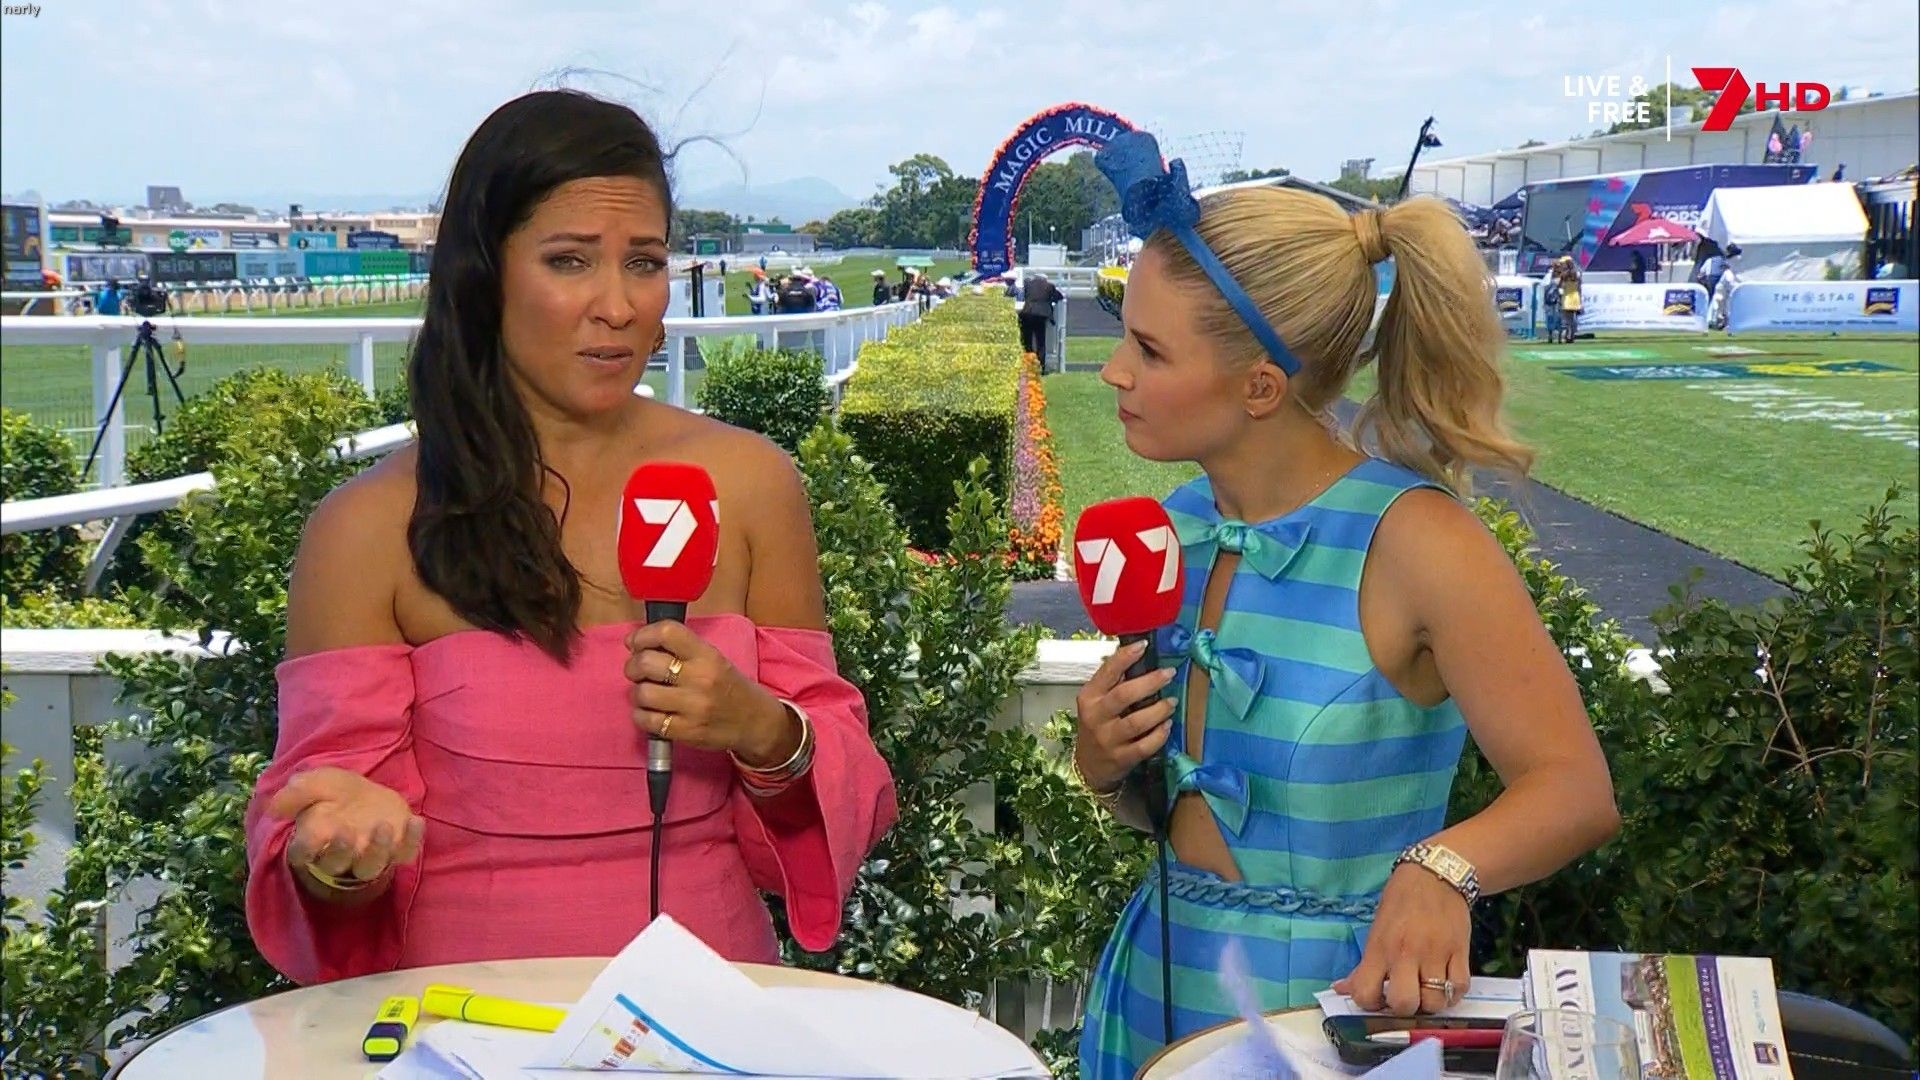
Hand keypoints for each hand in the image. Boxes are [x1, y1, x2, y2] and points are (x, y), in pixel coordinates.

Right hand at [266, 766, 423, 885]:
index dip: (305, 849)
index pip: (302, 854)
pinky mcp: (398, 849)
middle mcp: (342, 855)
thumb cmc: (337, 793)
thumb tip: (274, 808)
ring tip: (383, 826)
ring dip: (377, 849)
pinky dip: (413, 840)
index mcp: (315, 840)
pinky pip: (406, 853)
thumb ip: (296, 793)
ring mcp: (372, 855)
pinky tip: (416, 821)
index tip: (311, 834)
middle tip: (347, 831)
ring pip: (370, 866)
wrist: (368, 795)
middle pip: (336, 864)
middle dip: (341, 851)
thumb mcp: (316, 782)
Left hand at [625, 620, 793, 764]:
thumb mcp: (714, 659)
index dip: (643, 635)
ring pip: (642, 693)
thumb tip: (640, 645)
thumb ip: (682, 650)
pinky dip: (641, 715)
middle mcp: (700, 678)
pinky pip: (646, 720)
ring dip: (637, 693)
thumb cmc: (730, 686)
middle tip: (638, 671)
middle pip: (646, 663)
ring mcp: (693, 707)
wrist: (756, 722)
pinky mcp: (686, 732)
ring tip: (647, 693)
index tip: (635, 642)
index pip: (667, 633)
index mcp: (707, 655)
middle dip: (633, 666)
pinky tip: (651, 712)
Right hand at [1072, 640, 1177, 791]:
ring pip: (1136, 722)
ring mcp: (1108, 739)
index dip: (1125, 657)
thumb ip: (1113, 684)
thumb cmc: (1097, 727)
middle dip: (1150, 682)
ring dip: (1158, 710)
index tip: (1144, 645)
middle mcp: (1096, 717)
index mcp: (1089, 697)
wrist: (1088, 766)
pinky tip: (1167, 726)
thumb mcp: (1096, 703)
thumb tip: (1141, 657)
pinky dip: (1159, 735)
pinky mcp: (1121, 758)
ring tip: (1172, 702)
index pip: (1106, 672)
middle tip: (1169, 673)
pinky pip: (1145, 746)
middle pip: (1124, 695)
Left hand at [1332, 864, 1471, 1015]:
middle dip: (1404, 1008)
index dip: (1371, 1004)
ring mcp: (1435, 954)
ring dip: (1431, 1003)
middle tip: (1407, 996)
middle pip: (1404, 1003)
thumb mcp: (1375, 931)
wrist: (1435, 875)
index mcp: (1380, 948)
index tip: (1379, 997)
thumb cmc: (1400, 902)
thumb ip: (1362, 965)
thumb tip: (1341, 988)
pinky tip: (1445, 984)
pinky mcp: (1460, 952)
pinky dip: (1453, 993)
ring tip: (1427, 991)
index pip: (1366, 993)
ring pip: (1435, 1002)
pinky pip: (1460, 988)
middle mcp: (1406, 953)